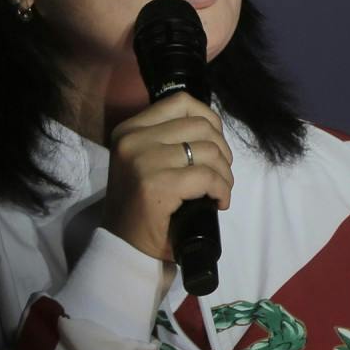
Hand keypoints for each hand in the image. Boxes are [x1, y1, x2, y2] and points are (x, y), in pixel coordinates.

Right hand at [103, 92, 234, 263]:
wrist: (124, 247)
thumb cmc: (141, 206)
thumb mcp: (146, 161)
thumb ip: (167, 140)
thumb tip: (210, 128)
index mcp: (130, 129)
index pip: (182, 103)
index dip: (211, 121)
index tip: (216, 145)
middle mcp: (133, 139)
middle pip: (201, 126)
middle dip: (223, 152)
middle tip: (220, 175)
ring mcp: (143, 160)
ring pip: (209, 151)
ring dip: (225, 174)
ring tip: (219, 191)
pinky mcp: (157, 184)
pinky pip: (208, 178)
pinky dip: (222, 190)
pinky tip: (219, 202)